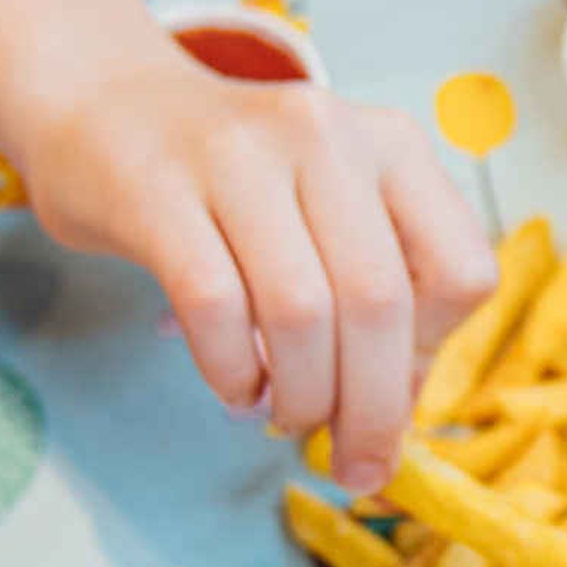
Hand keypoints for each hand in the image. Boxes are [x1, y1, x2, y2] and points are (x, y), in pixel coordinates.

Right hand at [2, 41, 500, 494]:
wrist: (105, 103)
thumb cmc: (238, 184)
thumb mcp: (334, 213)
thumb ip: (382, 293)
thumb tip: (396, 418)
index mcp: (393, 146)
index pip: (461, 274)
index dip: (433, 356)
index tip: (393, 391)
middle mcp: (326, 134)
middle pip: (378, 302)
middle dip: (371, 409)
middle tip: (354, 464)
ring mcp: (239, 154)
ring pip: (299, 311)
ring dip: (302, 396)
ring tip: (287, 418)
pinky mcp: (159, 188)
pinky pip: (214, 307)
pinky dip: (234, 372)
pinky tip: (237, 389)